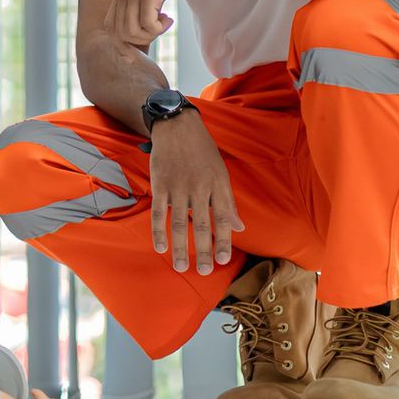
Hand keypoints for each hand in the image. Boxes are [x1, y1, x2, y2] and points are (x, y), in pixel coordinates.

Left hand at [106, 0, 196, 48]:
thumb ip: (140, 3)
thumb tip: (142, 28)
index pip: (110, 28)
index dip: (121, 43)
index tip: (138, 51)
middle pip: (120, 34)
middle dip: (141, 41)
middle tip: (158, 30)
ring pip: (133, 31)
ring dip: (151, 35)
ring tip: (164, 23)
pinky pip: (147, 24)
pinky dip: (159, 28)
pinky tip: (169, 18)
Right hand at [146, 113, 243, 275]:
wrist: (177, 126)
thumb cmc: (202, 151)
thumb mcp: (221, 173)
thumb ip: (228, 202)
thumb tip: (240, 228)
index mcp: (217, 186)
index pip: (222, 219)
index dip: (223, 241)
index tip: (223, 260)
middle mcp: (199, 188)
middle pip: (202, 225)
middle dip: (203, 250)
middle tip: (203, 271)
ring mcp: (178, 187)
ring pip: (179, 223)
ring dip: (180, 247)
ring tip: (181, 266)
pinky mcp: (160, 185)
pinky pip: (158, 213)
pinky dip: (158, 231)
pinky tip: (160, 247)